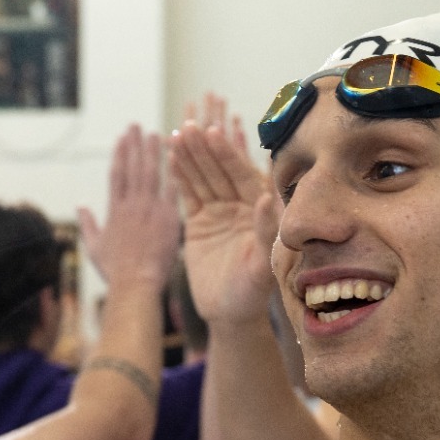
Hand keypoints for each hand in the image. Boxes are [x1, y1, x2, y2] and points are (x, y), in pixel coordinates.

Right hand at [78, 124, 178, 292]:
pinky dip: (175, 172)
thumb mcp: (94, 246)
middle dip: (134, 144)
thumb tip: (80, 207)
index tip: (120, 138)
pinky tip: (179, 156)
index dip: (119, 154)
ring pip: (152, 173)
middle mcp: (132, 205)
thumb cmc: (114, 271)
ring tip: (155, 132)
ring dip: (153, 151)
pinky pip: (174, 190)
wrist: (135, 284)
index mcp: (114, 210)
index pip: (116, 174)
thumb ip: (87, 224)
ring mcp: (151, 210)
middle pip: (133, 167)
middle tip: (136, 125)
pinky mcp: (169, 218)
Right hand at [169, 93, 278, 322]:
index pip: (243, 176)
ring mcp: (219, 212)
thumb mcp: (262, 265)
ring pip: (203, 178)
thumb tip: (268, 198)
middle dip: (206, 149)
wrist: (228, 313)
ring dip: (191, 156)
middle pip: (220, 171)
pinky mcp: (199, 222)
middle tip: (192, 126)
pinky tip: (171, 156)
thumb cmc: (251, 293)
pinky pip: (188, 194)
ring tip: (178, 133)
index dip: (229, 155)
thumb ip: (266, 231)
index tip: (216, 133)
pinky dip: (180, 176)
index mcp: (259, 211)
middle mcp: (241, 206)